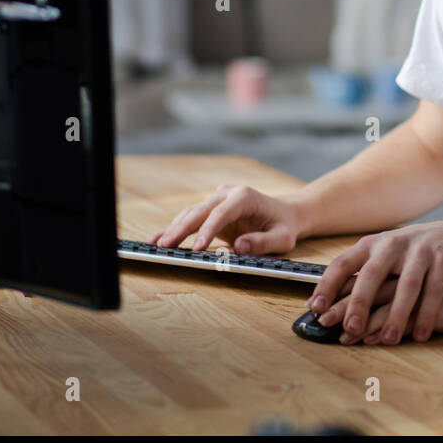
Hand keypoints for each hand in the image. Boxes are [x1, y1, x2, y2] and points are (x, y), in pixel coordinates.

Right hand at [150, 184, 301, 253]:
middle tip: (165, 247)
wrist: (286, 214)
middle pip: (200, 211)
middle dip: (181, 229)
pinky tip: (159, 239)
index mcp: (245, 196)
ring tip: (156, 246)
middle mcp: (228, 194)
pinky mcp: (211, 209)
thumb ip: (263, 243)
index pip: (221, 214)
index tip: (196, 249)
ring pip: (191, 213)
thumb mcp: (282, 238)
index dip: (207, 231)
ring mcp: (218, 199)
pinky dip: (175, 228)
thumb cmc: (284, 226)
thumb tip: (239, 247)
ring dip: (173, 229)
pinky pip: (191, 218)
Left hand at [309, 222, 442, 343]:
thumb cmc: (404, 256)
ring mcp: (419, 252)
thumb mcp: (377, 259)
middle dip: (360, 302)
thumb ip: (352, 279)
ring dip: (397, 315)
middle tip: (351, 329)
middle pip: (373, 275)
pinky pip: (434, 290)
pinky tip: (421, 335)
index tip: (316, 309)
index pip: (343, 264)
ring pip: (406, 286)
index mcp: (370, 246)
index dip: (328, 285)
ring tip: (388, 340)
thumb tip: (316, 306)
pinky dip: (427, 314)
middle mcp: (392, 246)